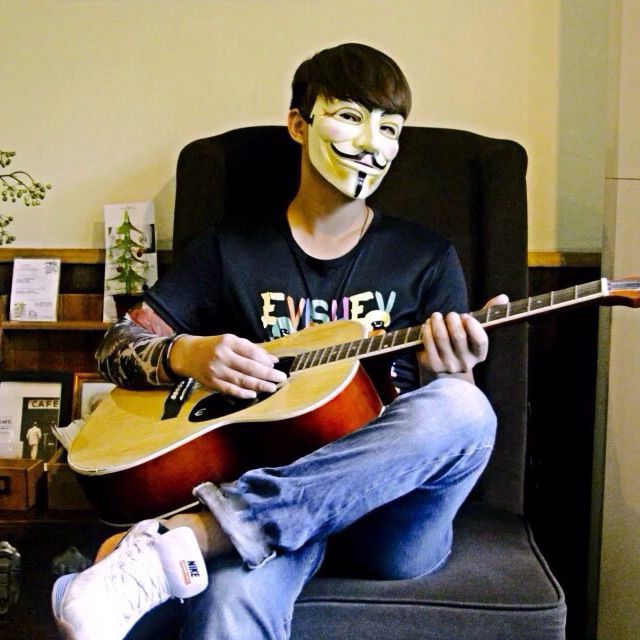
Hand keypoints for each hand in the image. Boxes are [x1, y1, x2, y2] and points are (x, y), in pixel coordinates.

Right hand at [169, 334, 287, 398]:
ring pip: (241, 380)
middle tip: (281, 378)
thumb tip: (272, 359)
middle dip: (267, 374)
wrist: (188, 354)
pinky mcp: (212, 382)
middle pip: (249, 367)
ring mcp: (216, 370)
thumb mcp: (231, 342)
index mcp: (229, 342)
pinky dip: (243, 393)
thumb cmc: (214, 347)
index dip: (265, 360)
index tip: (276, 365)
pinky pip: (230, 389)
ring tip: (271, 387)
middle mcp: (222, 355)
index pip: (251, 352)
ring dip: (259, 385)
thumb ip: (251, 349)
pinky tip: (254, 394)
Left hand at [418, 294, 508, 377]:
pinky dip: (427, 330)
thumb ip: (489, 314)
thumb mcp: (475, 330)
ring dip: (437, 321)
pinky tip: (428, 325)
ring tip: (436, 316)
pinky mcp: (433, 365)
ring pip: (441, 337)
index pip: (480, 341)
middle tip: (450, 314)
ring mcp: (448, 365)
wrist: (443, 365)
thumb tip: (503, 298)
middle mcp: (466, 363)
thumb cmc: (461, 342)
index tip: (466, 316)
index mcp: (480, 355)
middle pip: (458, 336)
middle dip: (452, 319)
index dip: (473, 326)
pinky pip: (428, 343)